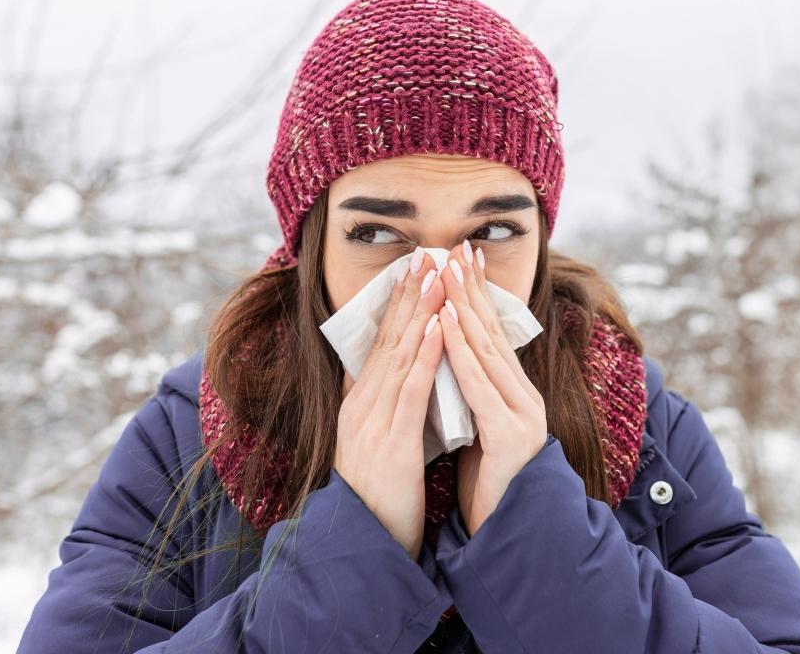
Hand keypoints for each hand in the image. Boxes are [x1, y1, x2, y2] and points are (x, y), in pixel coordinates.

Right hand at [334, 251, 445, 559]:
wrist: (364, 545)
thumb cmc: (378, 498)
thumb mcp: (375, 444)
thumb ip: (380, 408)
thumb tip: (388, 376)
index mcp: (359, 404)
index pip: (380, 344)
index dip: (398, 305)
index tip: (415, 269)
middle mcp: (361, 405)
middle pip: (387, 339)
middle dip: (410, 296)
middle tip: (428, 255)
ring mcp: (372, 421)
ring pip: (399, 355)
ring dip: (420, 312)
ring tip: (437, 275)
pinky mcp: (390, 441)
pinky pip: (411, 389)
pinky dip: (426, 354)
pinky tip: (440, 326)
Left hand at [436, 241, 547, 537]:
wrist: (512, 536)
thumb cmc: (490, 487)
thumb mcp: (478, 431)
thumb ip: (471, 398)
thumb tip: (449, 366)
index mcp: (512, 395)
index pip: (492, 337)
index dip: (475, 297)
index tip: (460, 261)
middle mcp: (522, 396)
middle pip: (493, 333)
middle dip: (472, 288)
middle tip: (457, 247)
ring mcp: (520, 413)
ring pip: (487, 350)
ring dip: (464, 306)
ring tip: (447, 271)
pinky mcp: (509, 433)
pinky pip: (479, 384)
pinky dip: (459, 350)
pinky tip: (445, 323)